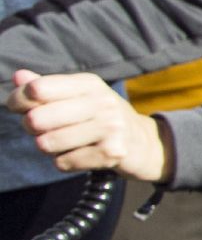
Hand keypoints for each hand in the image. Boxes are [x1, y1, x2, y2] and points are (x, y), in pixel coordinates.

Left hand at [9, 71, 167, 180]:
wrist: (144, 143)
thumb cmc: (101, 117)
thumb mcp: (77, 96)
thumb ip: (46, 87)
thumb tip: (19, 76)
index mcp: (89, 84)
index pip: (37, 89)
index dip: (18, 100)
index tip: (18, 107)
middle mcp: (102, 102)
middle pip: (37, 119)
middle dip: (30, 128)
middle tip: (41, 129)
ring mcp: (110, 127)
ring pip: (47, 144)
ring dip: (48, 147)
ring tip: (63, 142)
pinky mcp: (113, 152)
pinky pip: (63, 163)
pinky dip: (64, 162)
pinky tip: (79, 155)